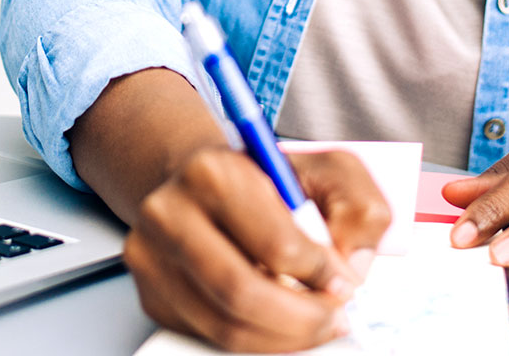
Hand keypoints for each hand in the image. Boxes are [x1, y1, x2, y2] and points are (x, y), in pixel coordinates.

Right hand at [123, 147, 391, 351]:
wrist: (206, 179)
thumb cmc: (267, 176)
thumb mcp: (324, 169)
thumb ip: (355, 206)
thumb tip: (353, 265)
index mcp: (212, 172)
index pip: (272, 242)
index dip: (318, 272)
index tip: (343, 282)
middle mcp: (170, 213)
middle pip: (241, 293)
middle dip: (301, 317)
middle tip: (333, 315)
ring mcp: (153, 258)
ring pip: (224, 326)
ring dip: (281, 337)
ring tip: (314, 322)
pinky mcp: (152, 295)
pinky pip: (209, 336)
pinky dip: (254, 340)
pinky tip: (279, 322)